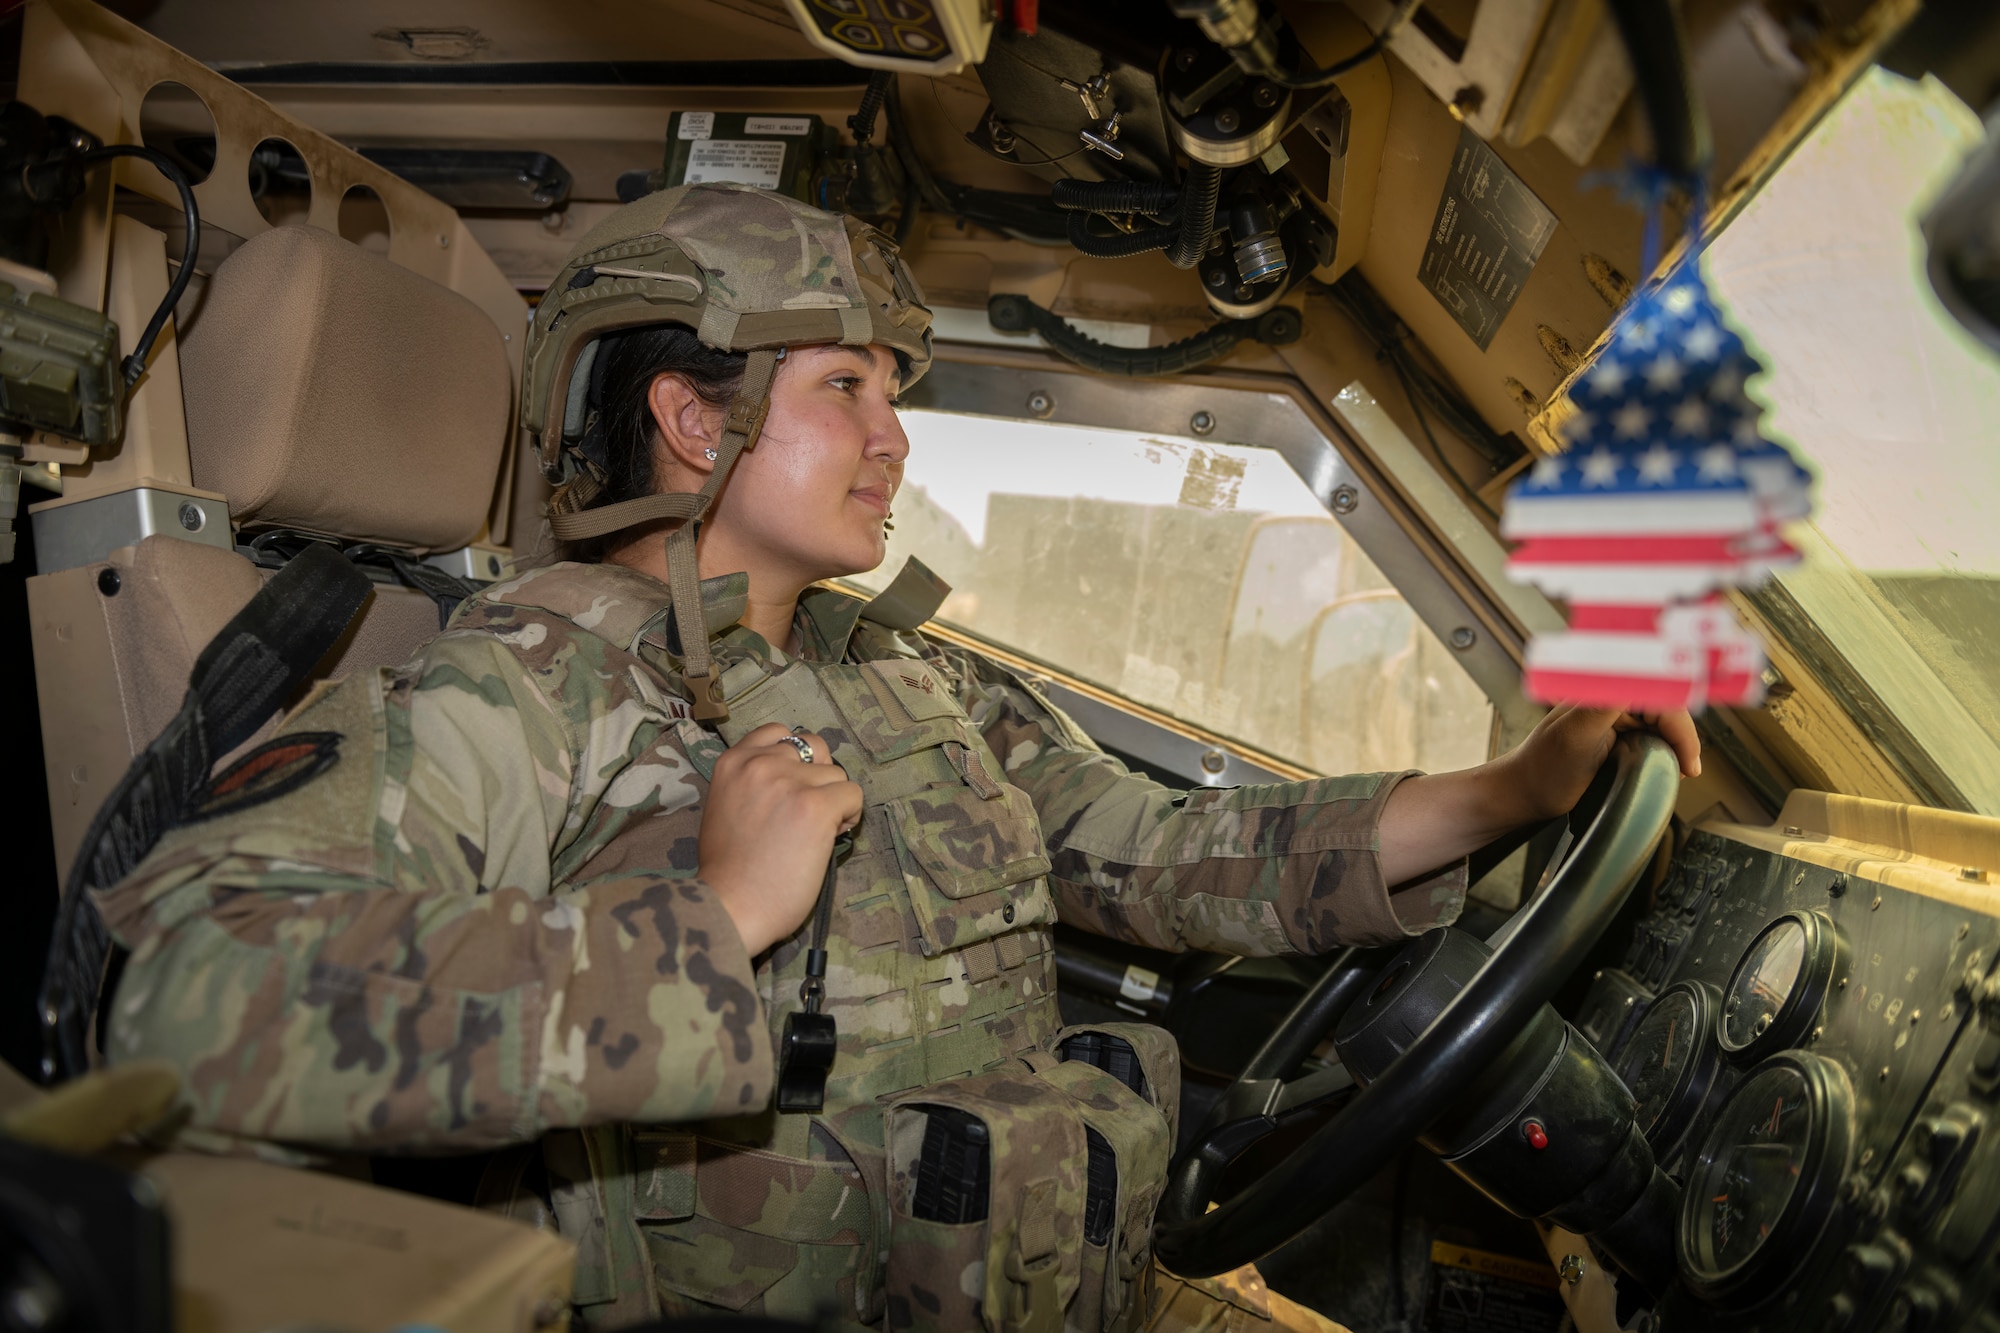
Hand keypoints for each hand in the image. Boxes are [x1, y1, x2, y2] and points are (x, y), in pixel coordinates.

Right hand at [699, 724, 862, 955]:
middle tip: (810, 810)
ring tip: (817, 832)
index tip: (795, 784)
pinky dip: (849, 816)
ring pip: (837, 775)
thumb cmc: (727, 870)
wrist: (730, 905)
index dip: (797, 758)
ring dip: (834, 801)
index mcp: (733, 762)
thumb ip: (751, 783)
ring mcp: (789, 782)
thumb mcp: (724, 807)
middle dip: (819, 776)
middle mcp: (761, 763)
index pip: (778, 732)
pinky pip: (853, 796)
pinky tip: (832, 836)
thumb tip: (791, 782)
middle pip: (815, 748)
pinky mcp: (816, 806)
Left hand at [1500, 705, 1701, 823]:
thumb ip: (1605, 702)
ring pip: (1661, 720)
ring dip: (1676, 741)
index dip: (1679, 724)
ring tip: (1684, 767)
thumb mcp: (1577, 736)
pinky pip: (1650, 732)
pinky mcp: (1613, 733)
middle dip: (1683, 734)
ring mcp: (1610, 715)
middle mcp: (1608, 697)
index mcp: (1601, 689)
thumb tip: (1636, 672)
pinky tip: (1669, 763)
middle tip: (1690, 768)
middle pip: (1664, 705)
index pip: (1657, 693)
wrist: (1523, 794)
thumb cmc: (1543, 770)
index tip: (1688, 756)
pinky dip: (1665, 747)